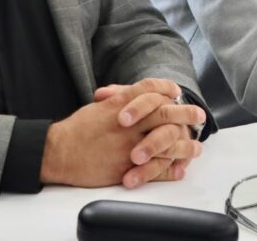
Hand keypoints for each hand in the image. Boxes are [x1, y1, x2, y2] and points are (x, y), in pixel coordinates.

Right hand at [42, 79, 204, 188]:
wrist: (58, 152)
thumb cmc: (77, 129)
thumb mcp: (99, 106)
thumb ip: (121, 98)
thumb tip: (139, 93)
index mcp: (121, 103)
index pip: (151, 89)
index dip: (167, 88)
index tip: (177, 91)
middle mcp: (128, 121)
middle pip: (165, 112)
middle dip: (185, 113)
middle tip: (198, 115)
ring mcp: (129, 144)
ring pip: (166, 141)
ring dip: (184, 144)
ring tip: (196, 147)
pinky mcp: (127, 166)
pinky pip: (155, 167)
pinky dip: (169, 168)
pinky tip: (179, 169)